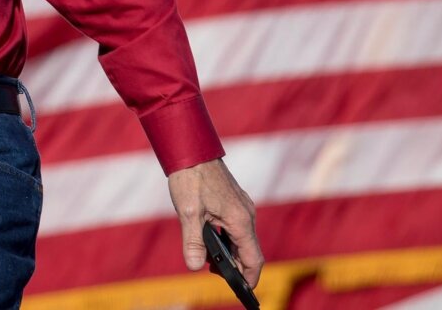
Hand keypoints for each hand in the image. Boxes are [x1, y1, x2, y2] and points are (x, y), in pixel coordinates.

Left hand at [167, 157, 261, 288]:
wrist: (192, 149)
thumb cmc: (191, 178)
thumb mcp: (188, 213)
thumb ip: (192, 242)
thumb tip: (195, 266)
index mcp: (240, 220)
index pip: (253, 258)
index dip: (249, 278)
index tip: (243, 291)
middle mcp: (246, 214)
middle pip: (249, 251)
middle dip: (237, 267)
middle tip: (216, 275)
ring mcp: (242, 207)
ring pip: (242, 238)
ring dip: (230, 253)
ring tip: (209, 261)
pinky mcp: (234, 202)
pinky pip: (237, 227)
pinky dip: (228, 239)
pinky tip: (210, 241)